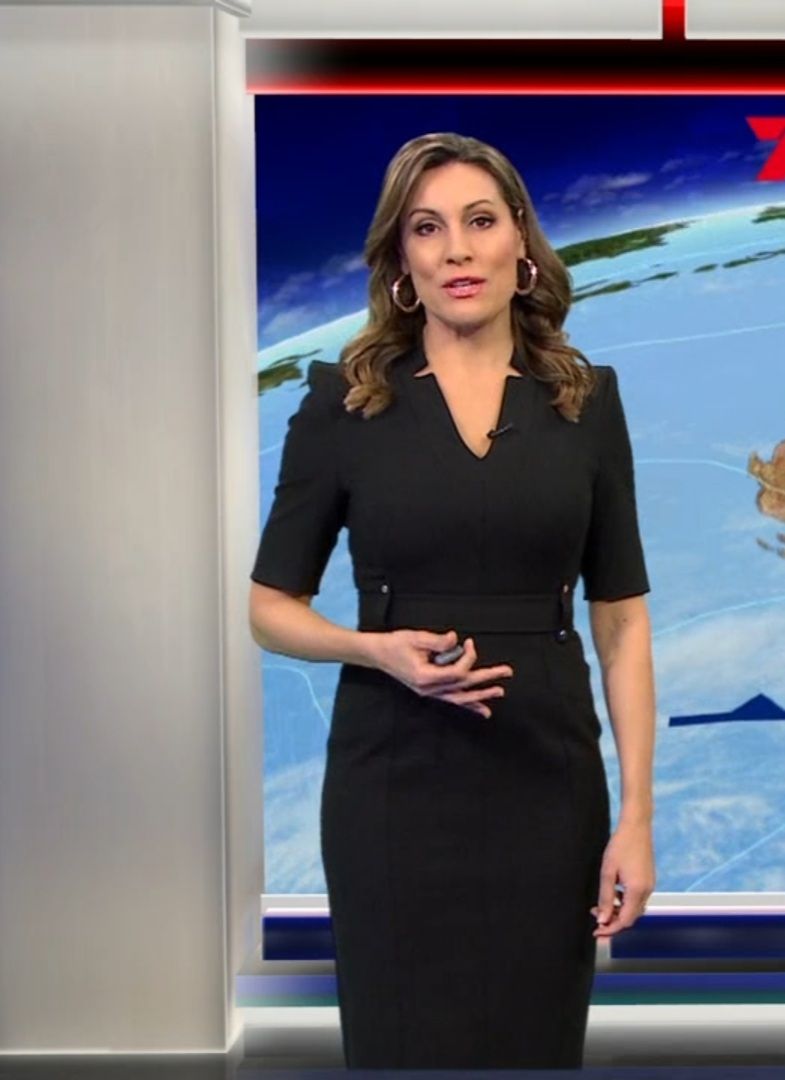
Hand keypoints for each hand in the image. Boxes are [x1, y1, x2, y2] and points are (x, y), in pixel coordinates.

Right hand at [374, 628, 513, 717]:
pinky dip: (468, 704)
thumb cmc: (395, 644)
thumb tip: (456, 640)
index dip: (468, 657)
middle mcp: (429, 689)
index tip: (469, 642)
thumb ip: (437, 641)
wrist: (378, 654)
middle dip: (487, 679)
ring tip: (499, 692)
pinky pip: (452, 700)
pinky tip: (482, 709)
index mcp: (426, 677)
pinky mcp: (429, 691)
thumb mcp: (416, 637)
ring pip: (460, 698)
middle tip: (506, 672)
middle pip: (463, 686)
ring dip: (481, 695)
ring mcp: (429, 693)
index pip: (457, 672)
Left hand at [590, 820, 654, 937]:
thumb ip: (605, 898)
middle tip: (596, 918)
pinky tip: (613, 893)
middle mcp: (647, 891)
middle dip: (613, 921)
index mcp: (637, 891)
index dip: (610, 929)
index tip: (597, 932)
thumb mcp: (607, 872)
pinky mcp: (648, 879)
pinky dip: (625, 902)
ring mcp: (650, 885)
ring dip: (619, 911)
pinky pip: (637, 898)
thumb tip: (603, 919)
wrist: (636, 826)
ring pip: (634, 908)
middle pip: (631, 917)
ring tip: (601, 905)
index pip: (625, 921)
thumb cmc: (620, 845)